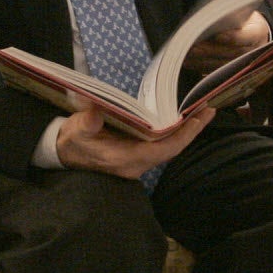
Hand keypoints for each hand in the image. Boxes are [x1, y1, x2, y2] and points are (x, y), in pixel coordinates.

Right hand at [55, 102, 213, 179]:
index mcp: (125, 159)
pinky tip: (183, 119)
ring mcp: (138, 160)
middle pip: (171, 149)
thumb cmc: (72, 142)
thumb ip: (87, 122)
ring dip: (185, 131)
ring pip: (169, 147)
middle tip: (209, 109)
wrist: (63, 153)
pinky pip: (162, 144)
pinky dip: (174, 131)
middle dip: (191, 131)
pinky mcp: (137, 154)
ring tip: (202, 111)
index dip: (182, 135)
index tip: (198, 119)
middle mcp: (137, 164)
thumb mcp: (76, 131)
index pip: (162, 150)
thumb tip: (96, 109)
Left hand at [183, 9, 268, 67]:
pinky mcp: (232, 70)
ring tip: (186, 54)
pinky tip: (187, 61)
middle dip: (210, 50)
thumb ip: (229, 14)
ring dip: (202, 60)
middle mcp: (253, 51)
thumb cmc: (242, 16)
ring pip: (221, 64)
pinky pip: (215, 70)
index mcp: (258, 32)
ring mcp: (244, 63)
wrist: (252, 29)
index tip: (217, 35)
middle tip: (192, 47)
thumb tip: (209, 18)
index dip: (232, 37)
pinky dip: (200, 66)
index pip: (246, 37)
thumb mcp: (240, 10)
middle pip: (231, 53)